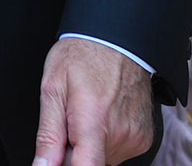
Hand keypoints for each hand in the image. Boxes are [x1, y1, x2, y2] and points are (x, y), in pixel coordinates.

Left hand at [32, 37, 155, 165]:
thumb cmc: (83, 56)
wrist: (119, 39)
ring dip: (89, 146)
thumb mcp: (53, 88)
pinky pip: (117, 152)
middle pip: (87, 164)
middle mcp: (119, 133)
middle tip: (68, 121)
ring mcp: (135, 138)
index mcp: (94, 119)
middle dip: (72, 152)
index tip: (58, 159)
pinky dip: (105, 141)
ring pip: (101, 159)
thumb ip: (48, 135)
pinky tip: (103, 115)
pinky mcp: (143, 139)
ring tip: (87, 113)